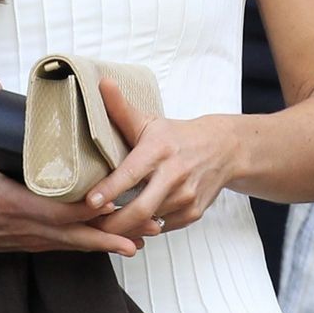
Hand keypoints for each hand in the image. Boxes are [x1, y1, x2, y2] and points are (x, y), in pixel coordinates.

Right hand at [0, 78, 138, 260]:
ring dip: (112, 241)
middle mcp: (29, 229)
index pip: (61, 211)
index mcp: (15, 205)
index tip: (119, 199)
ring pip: (78, 245)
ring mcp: (31, 240)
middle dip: (116, 230)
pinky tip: (118, 244)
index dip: (92, 208)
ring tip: (146, 236)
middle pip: (80, 234)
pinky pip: (68, 247)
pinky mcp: (31, 244)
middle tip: (152, 221)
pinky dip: (94, 244)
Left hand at [86, 79, 238, 239]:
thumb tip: (101, 82)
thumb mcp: (149, 121)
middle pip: (141, 208)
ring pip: (150, 222)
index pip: (131, 173)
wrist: (223, 149)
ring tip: (104, 229)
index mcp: (158, 150)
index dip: (109, 189)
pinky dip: (146, 230)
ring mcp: (186, 196)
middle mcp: (174, 174)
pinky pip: (163, 228)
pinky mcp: (194, 213)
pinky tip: (132, 227)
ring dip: (127, 229)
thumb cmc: (175, 136)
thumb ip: (121, 109)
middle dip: (114, 224)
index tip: (90, 202)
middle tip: (90, 227)